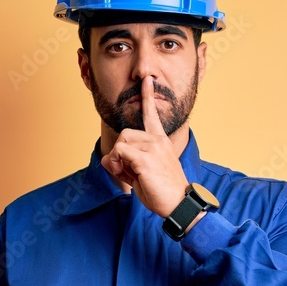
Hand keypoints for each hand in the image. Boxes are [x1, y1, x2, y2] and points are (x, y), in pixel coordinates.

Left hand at [101, 76, 189, 217]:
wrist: (179, 205)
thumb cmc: (162, 192)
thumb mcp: (140, 175)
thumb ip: (124, 164)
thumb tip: (108, 158)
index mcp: (160, 142)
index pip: (152, 115)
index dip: (148, 97)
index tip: (147, 81)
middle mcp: (158, 141)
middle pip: (125, 133)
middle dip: (119, 151)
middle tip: (124, 169)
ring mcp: (153, 148)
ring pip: (121, 140)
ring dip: (117, 158)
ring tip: (126, 173)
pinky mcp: (146, 158)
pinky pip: (120, 151)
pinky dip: (116, 162)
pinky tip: (125, 173)